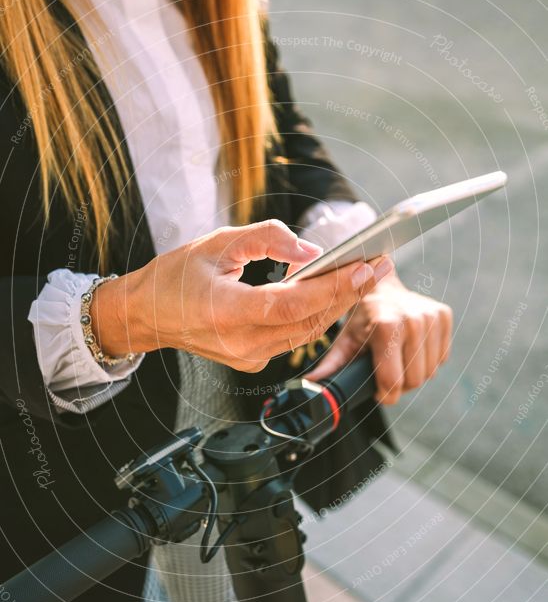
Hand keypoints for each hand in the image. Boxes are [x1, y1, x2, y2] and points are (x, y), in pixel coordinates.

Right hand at [91, 220, 392, 372]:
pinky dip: (315, 316)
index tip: (365, 265)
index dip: (334, 286)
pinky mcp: (252, 361)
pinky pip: (294, 339)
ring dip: (337, 305)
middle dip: (348, 293)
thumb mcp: (217, 241)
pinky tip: (332, 294)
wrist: (145, 316)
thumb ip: (268, 240)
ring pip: (307, 333)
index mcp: (226, 312)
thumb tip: (312, 252)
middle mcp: (241, 343)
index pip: (294, 303)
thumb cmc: (175, 275)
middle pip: (309, 321)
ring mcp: (248, 358)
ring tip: (363, 276)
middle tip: (378, 265)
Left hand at [307, 271, 452, 403]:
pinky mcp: (444, 315)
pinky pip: (441, 358)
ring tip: (398, 359)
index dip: (384, 394)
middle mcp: (413, 319)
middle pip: (413, 381)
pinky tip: (411, 347)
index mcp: (386, 326)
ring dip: (414, 372)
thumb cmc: (361, 317)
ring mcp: (431, 316)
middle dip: (399, 384)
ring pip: (430, 372)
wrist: (380, 283)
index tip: (377, 389)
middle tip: (386, 372)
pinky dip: (427, 360)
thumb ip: (332, 367)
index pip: (393, 383)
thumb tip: (312, 389)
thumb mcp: (344, 341)